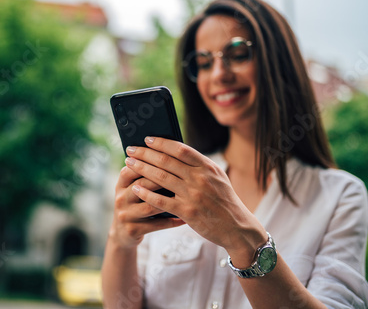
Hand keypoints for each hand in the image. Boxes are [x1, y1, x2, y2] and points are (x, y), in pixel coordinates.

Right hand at [109, 164, 184, 248]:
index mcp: (121, 184)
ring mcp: (125, 215)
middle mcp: (120, 198)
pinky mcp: (132, 230)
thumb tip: (170, 156)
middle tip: (182, 174)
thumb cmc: (136, 204)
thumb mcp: (133, 188)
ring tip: (185, 197)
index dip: (148, 162)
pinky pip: (156, 225)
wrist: (123, 233)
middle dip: (161, 179)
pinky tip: (185, 219)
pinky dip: (172, 221)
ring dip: (168, 201)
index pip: (131, 168)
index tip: (168, 156)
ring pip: (149, 206)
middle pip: (141, 185)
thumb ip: (145, 174)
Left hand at [125, 137, 266, 264]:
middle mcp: (200, 178)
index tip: (147, 139)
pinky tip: (135, 187)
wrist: (238, 227)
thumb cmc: (224, 201)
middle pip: (166, 161)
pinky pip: (161, 200)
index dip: (161, 142)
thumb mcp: (217, 177)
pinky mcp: (187, 212)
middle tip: (130, 149)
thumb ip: (198, 166)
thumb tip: (174, 152)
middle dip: (144, 153)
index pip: (180, 148)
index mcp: (207, 167)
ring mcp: (193, 195)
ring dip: (142, 169)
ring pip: (161, 178)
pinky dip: (146, 193)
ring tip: (129, 163)